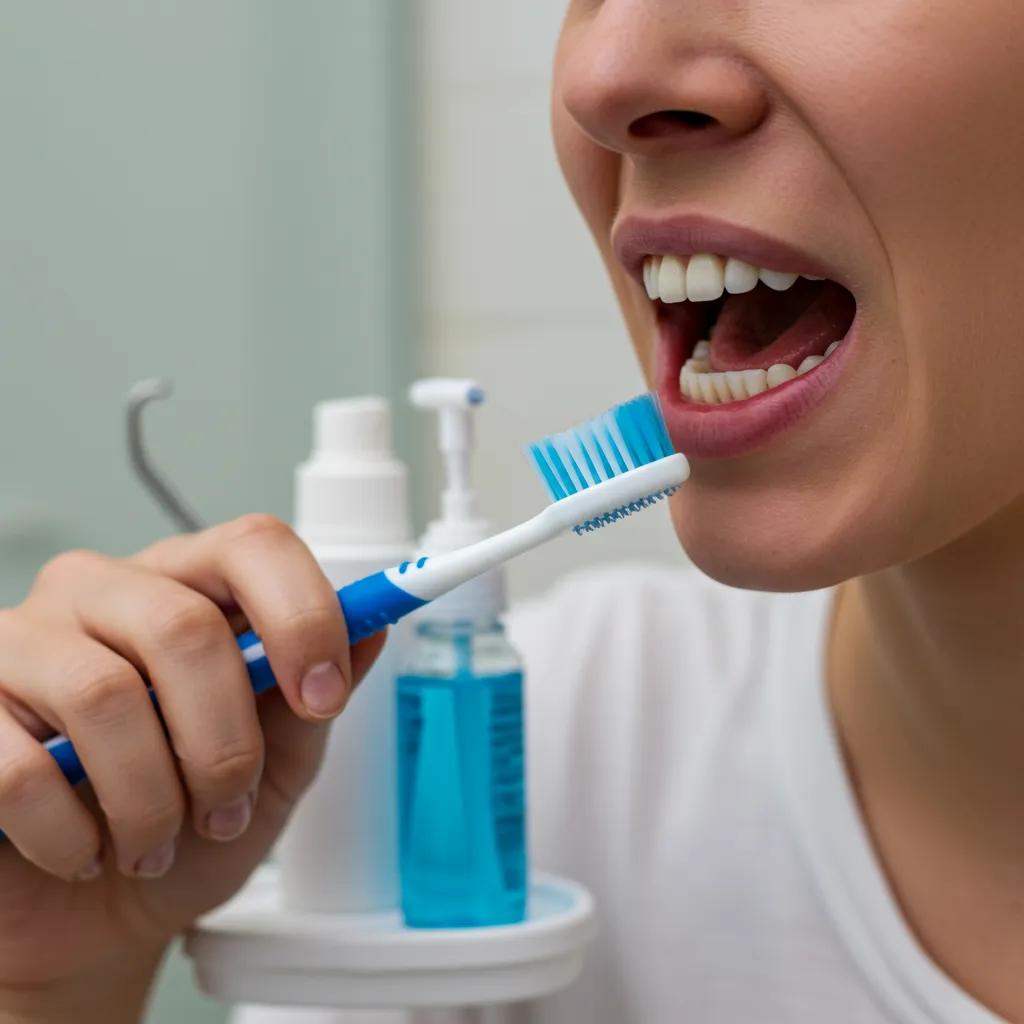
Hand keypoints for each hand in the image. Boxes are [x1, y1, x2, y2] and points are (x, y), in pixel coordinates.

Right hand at [0, 515, 384, 1020]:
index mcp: (188, 588)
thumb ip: (315, 694)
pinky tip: (85, 850)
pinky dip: (72, 833)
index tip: (324, 695)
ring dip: (153, 796)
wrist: (95, 914)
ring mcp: (20, 642)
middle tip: (229, 805)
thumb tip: (375, 628)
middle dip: (224, 740)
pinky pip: (20, 767)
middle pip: (185, 625)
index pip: (253, 545)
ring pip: (105, 694)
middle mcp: (103, 594)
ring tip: (159, 841)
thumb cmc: (189, 827)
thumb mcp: (277, 765)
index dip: (302, 614)